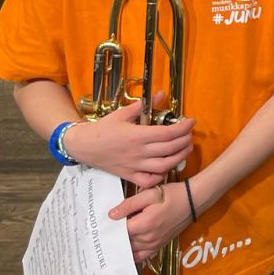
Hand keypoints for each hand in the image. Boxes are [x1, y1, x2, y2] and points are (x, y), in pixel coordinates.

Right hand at [63, 99, 194, 186]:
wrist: (82, 146)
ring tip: (186, 149)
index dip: (183, 128)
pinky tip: (167, 167)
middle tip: (190, 134)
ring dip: (179, 158)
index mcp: (137, 135)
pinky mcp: (129, 175)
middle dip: (184, 141)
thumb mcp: (122, 113)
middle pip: (169, 149)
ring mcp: (134, 166)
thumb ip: (143, 105)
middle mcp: (138, 152)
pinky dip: (161, 176)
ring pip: (163, 166)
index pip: (167, 133)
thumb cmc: (103, 128)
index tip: (191, 121)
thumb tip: (161, 94)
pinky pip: (148, 180)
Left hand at [111, 179, 193, 263]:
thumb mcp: (149, 194)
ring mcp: (155, 243)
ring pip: (132, 250)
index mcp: (144, 224)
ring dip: (124, 245)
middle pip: (124, 242)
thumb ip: (129, 204)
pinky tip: (129, 246)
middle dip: (116, 237)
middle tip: (107, 231)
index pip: (120, 232)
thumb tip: (111, 215)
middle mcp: (148, 238)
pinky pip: (142, 256)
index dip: (110, 229)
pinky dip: (133, 253)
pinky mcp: (160, 245)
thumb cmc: (172, 194)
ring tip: (116, 238)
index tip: (103, 225)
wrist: (193, 200)